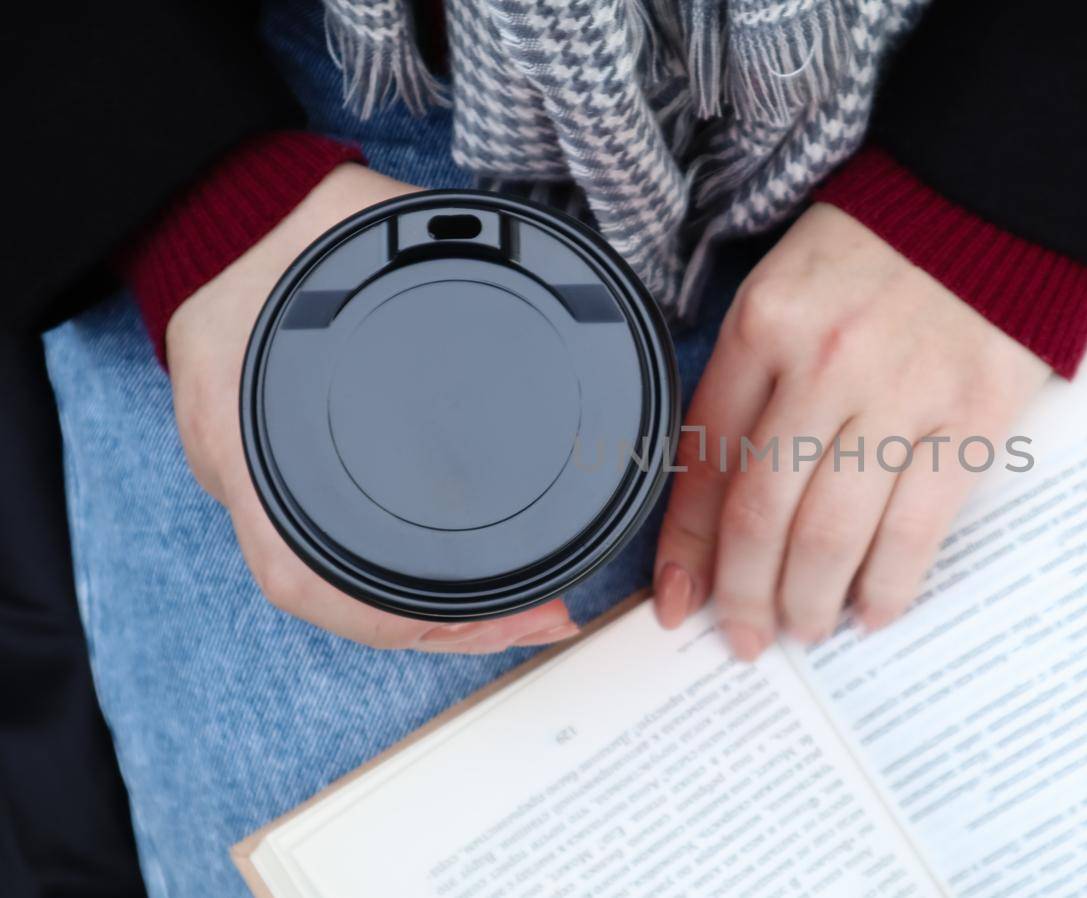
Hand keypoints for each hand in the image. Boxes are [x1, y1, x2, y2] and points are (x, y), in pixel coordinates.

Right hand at [167, 164, 577, 651]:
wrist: (228, 205)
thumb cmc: (302, 219)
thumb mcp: (371, 228)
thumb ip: (445, 250)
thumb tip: (541, 273)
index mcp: (243, 419)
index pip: (303, 572)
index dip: (405, 619)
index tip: (513, 615)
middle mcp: (237, 464)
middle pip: (326, 597)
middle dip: (442, 629)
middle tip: (540, 620)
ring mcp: (248, 470)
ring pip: (327, 587)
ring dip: (423, 617)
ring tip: (516, 615)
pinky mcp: (273, 467)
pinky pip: (326, 549)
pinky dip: (393, 586)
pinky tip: (455, 588)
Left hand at [652, 203, 1050, 657]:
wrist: (995, 201)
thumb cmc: (883, 250)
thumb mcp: (788, 287)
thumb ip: (751, 378)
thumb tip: (721, 498)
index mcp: (764, 324)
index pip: (703, 456)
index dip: (685, 544)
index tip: (678, 599)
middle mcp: (823, 363)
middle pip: (760, 513)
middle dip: (743, 594)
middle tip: (743, 636)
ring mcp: (901, 394)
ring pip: (831, 534)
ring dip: (809, 603)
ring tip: (804, 630)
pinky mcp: (971, 420)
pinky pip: (915, 529)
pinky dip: (888, 586)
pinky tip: (874, 611)